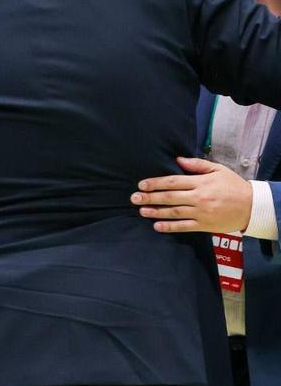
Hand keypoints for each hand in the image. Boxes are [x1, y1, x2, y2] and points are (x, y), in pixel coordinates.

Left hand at [132, 156, 252, 233]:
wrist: (252, 206)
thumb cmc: (233, 186)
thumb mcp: (218, 170)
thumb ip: (197, 165)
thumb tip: (178, 159)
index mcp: (201, 182)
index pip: (173, 182)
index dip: (156, 183)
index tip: (142, 184)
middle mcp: (199, 197)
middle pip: (170, 197)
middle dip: (150, 197)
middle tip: (134, 198)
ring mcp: (201, 212)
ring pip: (174, 212)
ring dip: (156, 212)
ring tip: (141, 210)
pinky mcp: (204, 225)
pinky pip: (184, 226)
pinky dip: (169, 226)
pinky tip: (157, 226)